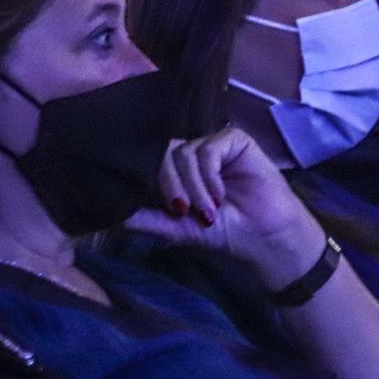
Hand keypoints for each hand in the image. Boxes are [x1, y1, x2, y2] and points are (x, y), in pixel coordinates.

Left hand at [123, 127, 326, 288]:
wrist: (264, 238)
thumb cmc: (224, 232)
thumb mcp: (178, 229)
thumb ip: (148, 219)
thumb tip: (114, 216)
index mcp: (176, 172)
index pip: (151, 162)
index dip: (149, 180)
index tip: (162, 209)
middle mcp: (191, 154)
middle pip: (163, 154)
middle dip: (168, 184)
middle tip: (183, 211)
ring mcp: (212, 145)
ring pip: (184, 153)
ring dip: (193, 186)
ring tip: (209, 211)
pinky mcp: (234, 141)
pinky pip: (208, 149)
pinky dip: (209, 174)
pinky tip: (220, 194)